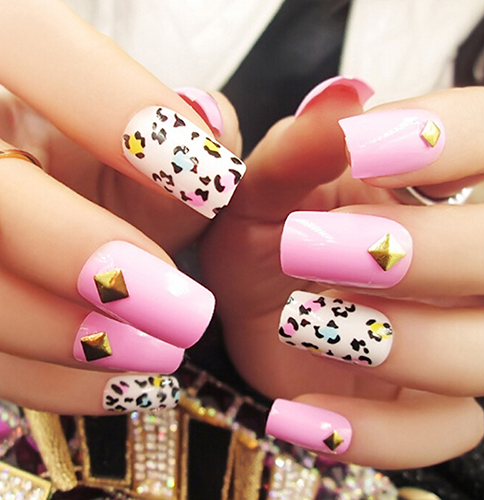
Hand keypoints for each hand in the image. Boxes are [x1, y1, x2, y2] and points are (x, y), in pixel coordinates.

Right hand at [0, 0, 243, 413]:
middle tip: (185, 308)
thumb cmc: (101, 169)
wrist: (53, 215)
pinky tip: (123, 385)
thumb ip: (176, 133)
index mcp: (2, 67)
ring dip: (66, 336)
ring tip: (160, 358)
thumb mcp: (136, 144)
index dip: (112, 106)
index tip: (212, 175)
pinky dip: (49, 382)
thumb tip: (211, 119)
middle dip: (84, 253)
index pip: (29, 44)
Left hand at [200, 78, 483, 467]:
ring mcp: (464, 334)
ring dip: (402, 343)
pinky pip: (446, 432)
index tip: (365, 148)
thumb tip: (339, 102)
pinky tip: (305, 412)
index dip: (452, 137)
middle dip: (417, 252)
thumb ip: (295, 151)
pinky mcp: (436, 403)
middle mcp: (474, 259)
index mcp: (444, 183)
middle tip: (314, 245)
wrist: (261, 312)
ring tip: (303, 322)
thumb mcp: (263, 191)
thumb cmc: (268, 238)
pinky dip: (376, 430)